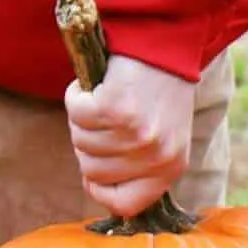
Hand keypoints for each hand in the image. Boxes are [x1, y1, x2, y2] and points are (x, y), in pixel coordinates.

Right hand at [65, 55, 196, 216]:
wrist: (167, 42)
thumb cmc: (161, 89)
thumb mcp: (164, 135)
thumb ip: (138, 164)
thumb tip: (96, 186)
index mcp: (171, 168)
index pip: (124, 205)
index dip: (99, 189)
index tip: (93, 171)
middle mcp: (156, 156)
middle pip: (92, 171)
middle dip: (87, 143)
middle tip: (104, 116)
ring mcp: (136, 134)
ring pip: (80, 141)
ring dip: (82, 117)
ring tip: (104, 97)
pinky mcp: (116, 108)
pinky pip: (76, 113)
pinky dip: (77, 95)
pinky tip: (95, 84)